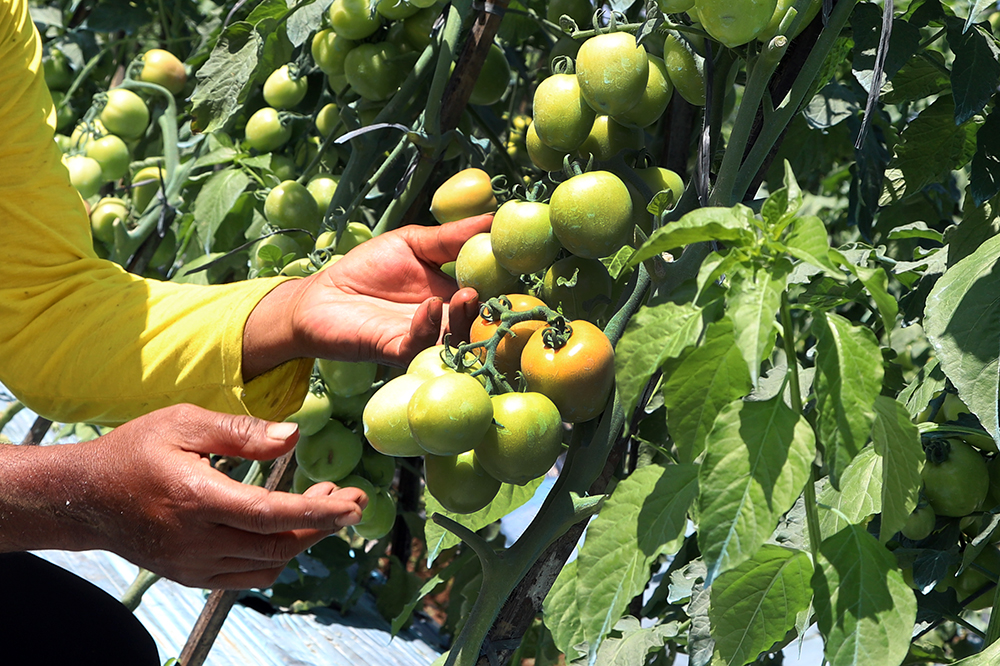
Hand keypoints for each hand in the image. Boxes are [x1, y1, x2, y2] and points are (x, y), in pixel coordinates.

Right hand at [0, 404, 365, 588]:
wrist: (85, 497)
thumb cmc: (136, 450)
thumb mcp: (184, 422)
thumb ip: (241, 431)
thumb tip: (294, 436)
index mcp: (196, 499)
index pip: (270, 515)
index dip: (318, 513)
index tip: (353, 505)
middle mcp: (196, 540)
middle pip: (277, 545)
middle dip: (323, 525)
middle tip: (353, 500)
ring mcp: (192, 564)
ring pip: (268, 564)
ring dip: (304, 538)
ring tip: (325, 505)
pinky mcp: (191, 575)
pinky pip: (248, 576)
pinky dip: (277, 556)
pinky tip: (289, 527)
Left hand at [243, 214, 492, 378]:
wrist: (320, 296)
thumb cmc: (366, 270)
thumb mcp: (412, 243)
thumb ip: (450, 237)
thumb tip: (493, 217)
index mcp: (451, 297)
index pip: (488, 294)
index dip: (505, 282)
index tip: (519, 263)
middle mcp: (443, 323)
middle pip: (479, 322)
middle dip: (492, 309)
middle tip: (499, 290)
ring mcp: (422, 339)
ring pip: (455, 339)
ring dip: (464, 319)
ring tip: (467, 296)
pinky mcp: (395, 350)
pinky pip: (419, 346)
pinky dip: (427, 327)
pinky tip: (428, 306)